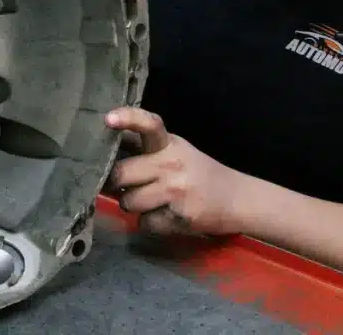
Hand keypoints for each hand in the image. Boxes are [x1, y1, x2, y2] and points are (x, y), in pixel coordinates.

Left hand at [104, 106, 244, 236]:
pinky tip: (166, 215)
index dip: (128, 118)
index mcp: (169, 144)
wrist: (236, 199)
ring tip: (153, 200)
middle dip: (117, 183)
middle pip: (121, 173)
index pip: (149, 124)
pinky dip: (151, 223)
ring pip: (128, 201)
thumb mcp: (175, 150)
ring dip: (134, 205)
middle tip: (128, 184)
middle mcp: (171, 164)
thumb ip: (145, 147)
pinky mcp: (179, 217)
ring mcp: (175, 191)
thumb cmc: (197, 172)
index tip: (109, 118)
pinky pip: (145, 223)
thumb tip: (107, 144)